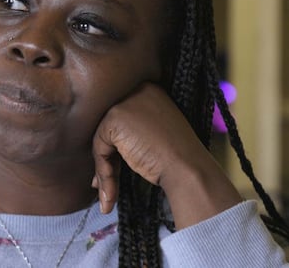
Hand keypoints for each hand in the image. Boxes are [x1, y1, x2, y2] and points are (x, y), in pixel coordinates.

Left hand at [91, 82, 240, 228]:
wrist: (188, 169)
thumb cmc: (178, 159)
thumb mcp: (154, 136)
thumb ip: (131, 136)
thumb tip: (105, 155)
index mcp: (149, 91)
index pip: (123, 121)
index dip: (117, 150)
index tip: (115, 172)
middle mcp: (136, 90)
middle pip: (110, 129)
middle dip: (106, 160)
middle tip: (104, 186)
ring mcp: (125, 102)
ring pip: (102, 140)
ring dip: (104, 171)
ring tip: (110, 198)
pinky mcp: (115, 117)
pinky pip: (99, 147)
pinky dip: (104, 171)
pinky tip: (111, 191)